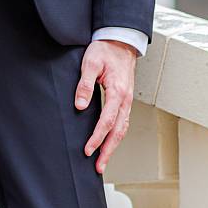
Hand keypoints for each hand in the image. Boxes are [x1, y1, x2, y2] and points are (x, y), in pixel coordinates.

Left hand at [75, 38, 136, 173]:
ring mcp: (128, 100)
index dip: (97, 138)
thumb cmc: (105, 50)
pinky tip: (109, 142)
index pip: (107, 121)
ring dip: (113, 146)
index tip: (88, 150)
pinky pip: (123, 122)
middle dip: (108, 150)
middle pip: (118, 131)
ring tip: (103, 161)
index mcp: (118, 92)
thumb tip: (80, 105)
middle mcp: (126, 100)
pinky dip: (116, 136)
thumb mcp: (90, 63)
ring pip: (122, 129)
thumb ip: (84, 85)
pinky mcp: (125, 100)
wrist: (120, 41)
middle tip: (98, 167)